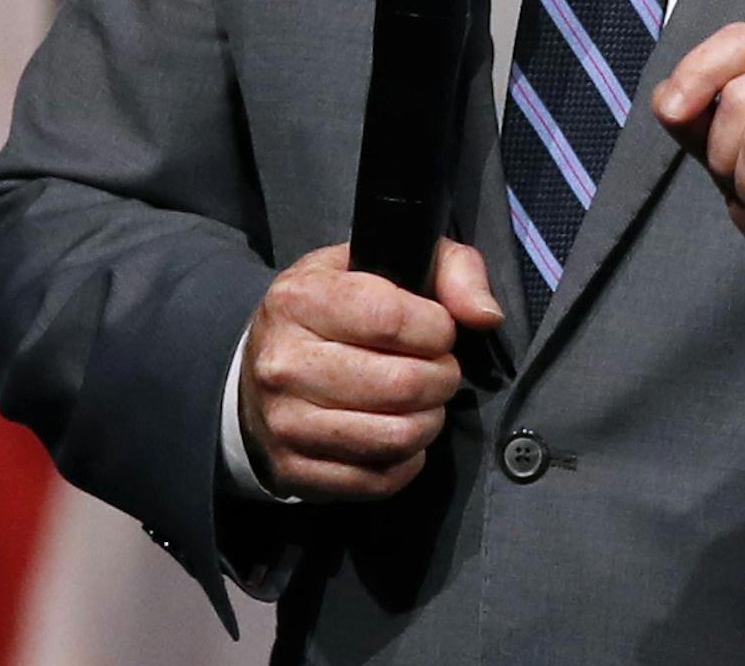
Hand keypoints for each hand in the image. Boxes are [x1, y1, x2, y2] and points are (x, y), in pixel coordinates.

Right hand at [237, 238, 503, 500]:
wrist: (259, 367)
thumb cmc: (337, 308)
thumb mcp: (388, 262)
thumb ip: (452, 270)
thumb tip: (486, 315)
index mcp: (301, 299)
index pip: (391, 318)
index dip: (436, 329)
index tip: (439, 331)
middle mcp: (285, 363)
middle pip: (401, 384)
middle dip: (442, 377)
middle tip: (439, 369)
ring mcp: (285, 422)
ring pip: (395, 436)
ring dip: (430, 420)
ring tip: (425, 402)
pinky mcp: (294, 471)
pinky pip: (378, 480)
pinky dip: (408, 461)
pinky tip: (403, 434)